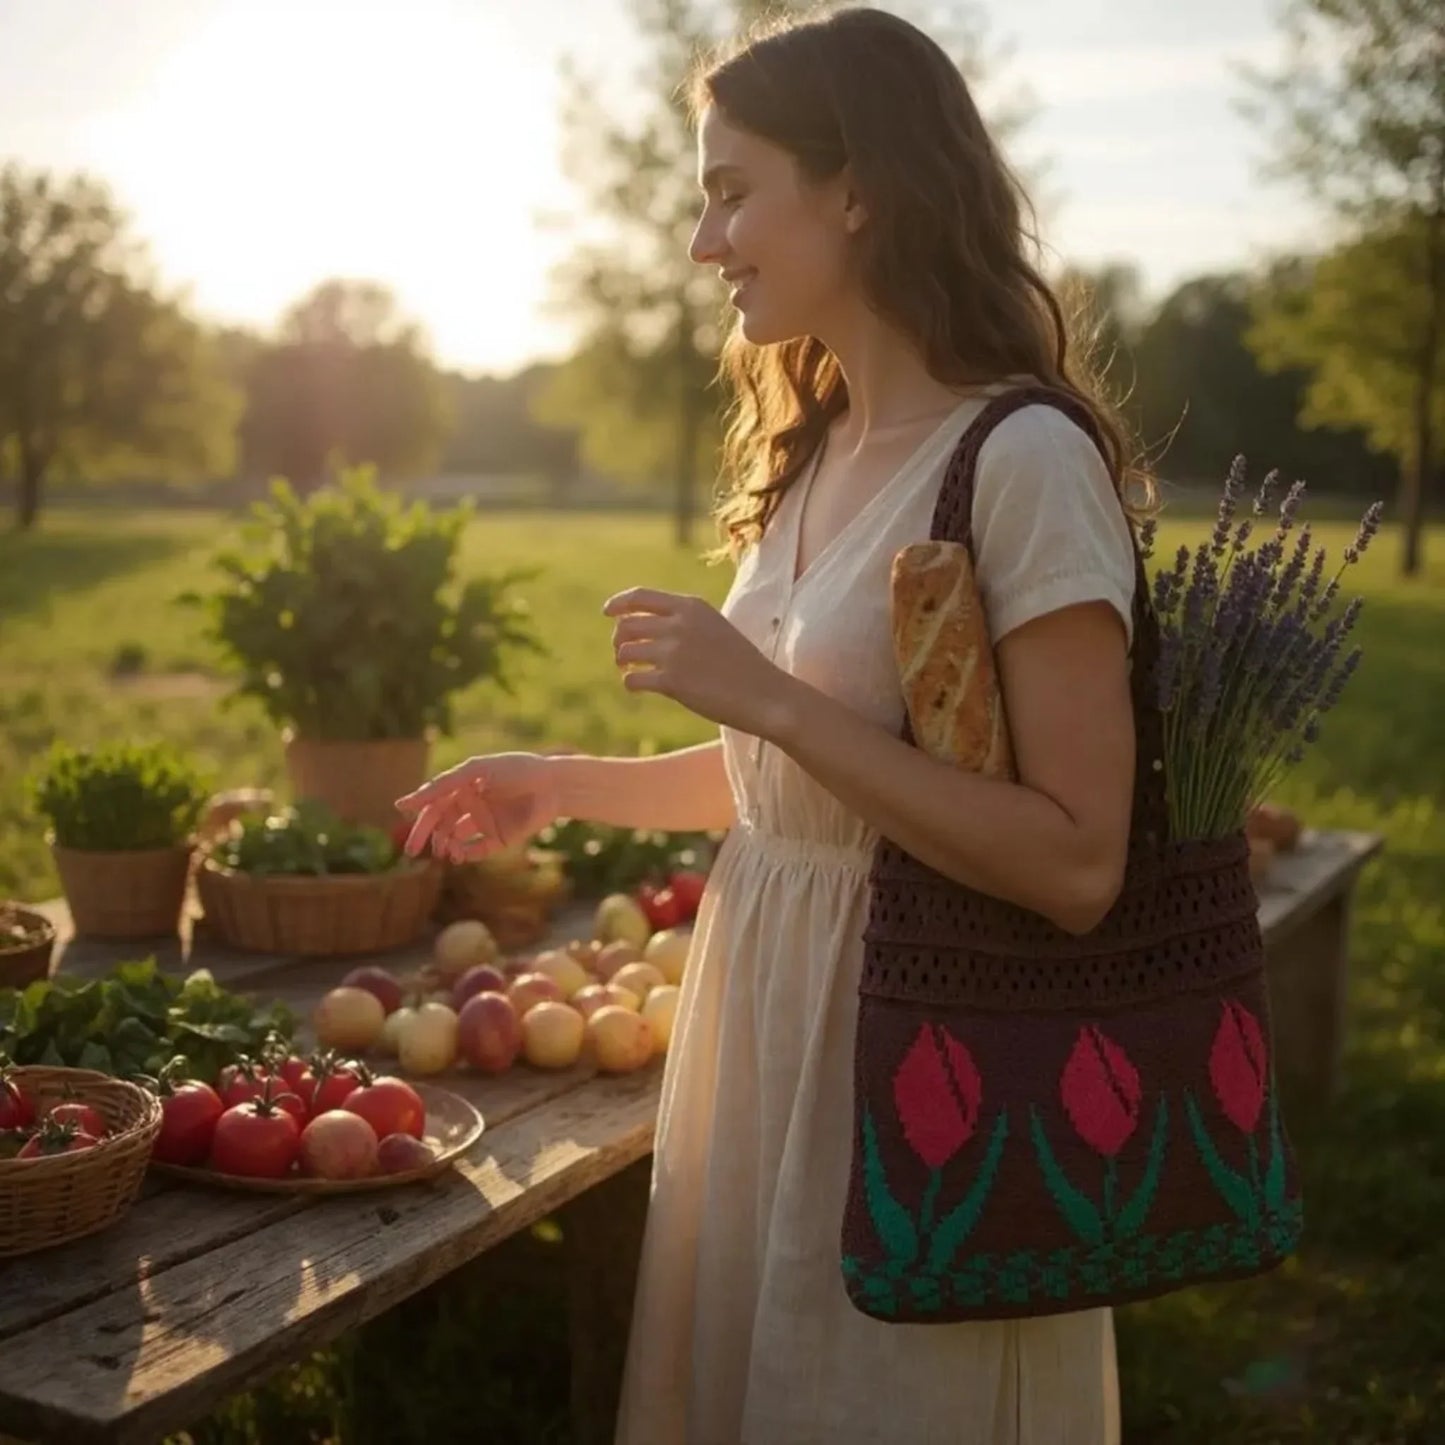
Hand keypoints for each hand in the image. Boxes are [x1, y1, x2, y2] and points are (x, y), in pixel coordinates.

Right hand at [393, 752, 560, 862]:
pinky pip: (477, 850)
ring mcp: (485, 822)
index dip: (419, 817)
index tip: (406, 825)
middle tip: (411, 851)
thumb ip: (440, 786)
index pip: (434, 804)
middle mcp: (472, 805)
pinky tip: (460, 854)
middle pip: (441, 824)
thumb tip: (401, 804)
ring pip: (456, 839)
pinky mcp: (500, 838)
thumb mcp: (474, 771)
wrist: (553, 784)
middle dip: (426, 837)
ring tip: (445, 851)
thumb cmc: (514, 769)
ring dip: (446, 846)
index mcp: (463, 786)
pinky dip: (466, 853)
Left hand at [603, 588, 795, 736]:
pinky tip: (640, 687)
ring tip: (631, 672)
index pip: (639, 597)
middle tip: (623, 656)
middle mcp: (679, 624)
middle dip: (619, 641)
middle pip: (626, 626)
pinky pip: (632, 680)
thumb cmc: (740, 664)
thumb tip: (640, 625)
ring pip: (624, 653)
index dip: (618, 604)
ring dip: (623, 664)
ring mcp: (674, 652)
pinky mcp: (671, 681)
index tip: (607, 613)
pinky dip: (631, 684)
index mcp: (691, 606)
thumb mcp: (714, 627)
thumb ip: (682, 621)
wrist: (765, 694)